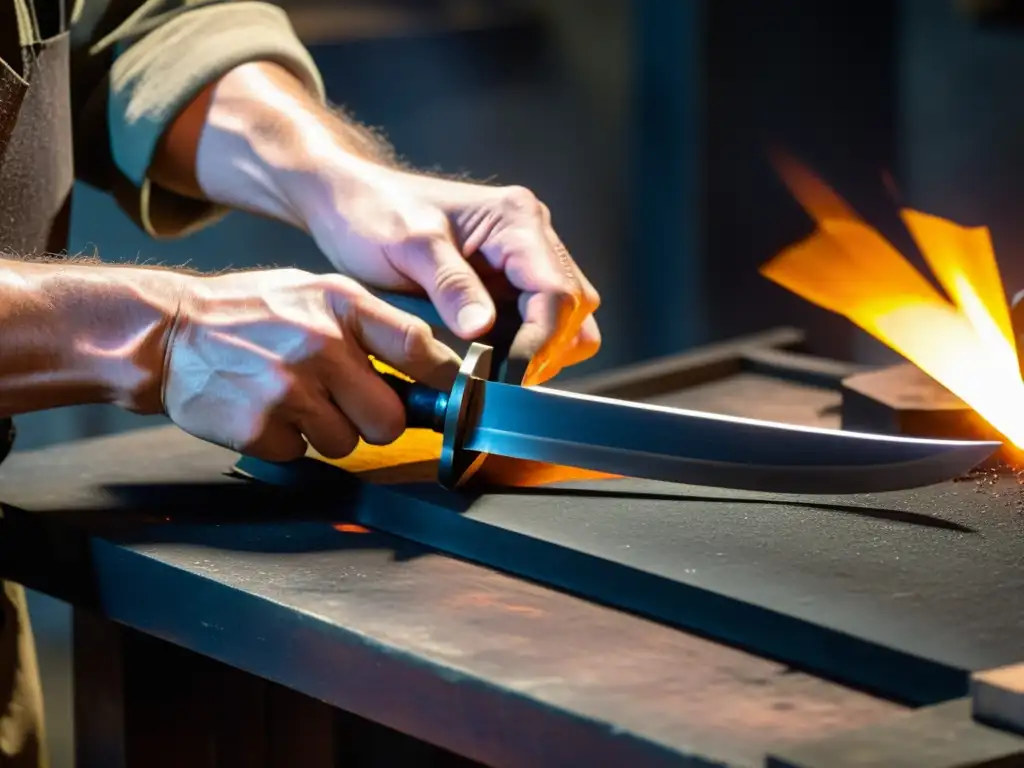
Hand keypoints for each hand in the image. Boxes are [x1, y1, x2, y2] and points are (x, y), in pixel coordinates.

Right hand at [162, 268, 459, 461]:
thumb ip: (368, 325)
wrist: (167, 333)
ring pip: (347, 445)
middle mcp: (321, 346)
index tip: (447, 396)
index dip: (441, 380)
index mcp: (341, 306)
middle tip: (350, 405)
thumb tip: (426, 366)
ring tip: (295, 399)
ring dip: (329, 432)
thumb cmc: (249, 314)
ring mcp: (289, 390)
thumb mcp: (314, 293)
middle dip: (377, 421)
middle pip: (391, 419)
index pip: (418, 348)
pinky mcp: (260, 428)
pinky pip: (302, 456)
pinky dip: (289, 442)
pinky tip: (267, 411)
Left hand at [293, 168, 602, 384]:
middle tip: (497, 381)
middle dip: (543, 351)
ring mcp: (525, 262)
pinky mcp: (512, 285)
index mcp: (516, 220)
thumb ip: (449, 285)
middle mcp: (532, 237)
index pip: (557, 292)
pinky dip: (524, 352)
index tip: (507, 378)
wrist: (351, 200)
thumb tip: (484, 329)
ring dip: (539, 354)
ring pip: (567, 322)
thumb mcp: (406, 245)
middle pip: (574, 309)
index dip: (540, 342)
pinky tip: (488, 361)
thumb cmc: (373, 212)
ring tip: (491, 372)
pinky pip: (540, 327)